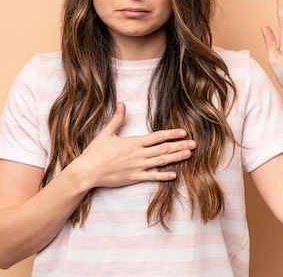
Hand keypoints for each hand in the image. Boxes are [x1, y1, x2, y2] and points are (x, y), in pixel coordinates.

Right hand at [75, 102, 195, 188]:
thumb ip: (117, 119)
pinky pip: (152, 176)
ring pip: (161, 161)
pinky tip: (174, 174)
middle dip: (180, 145)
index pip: (157, 136)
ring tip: (189, 155)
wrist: (87, 171)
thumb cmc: (95, 152)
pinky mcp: (134, 177)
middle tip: (194, 144)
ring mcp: (137, 167)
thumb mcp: (106, 133)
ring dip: (176, 157)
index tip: (183, 132)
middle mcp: (138, 154)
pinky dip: (164, 175)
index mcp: (133, 142)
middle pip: (163, 148)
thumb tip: (122, 104)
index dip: (171, 134)